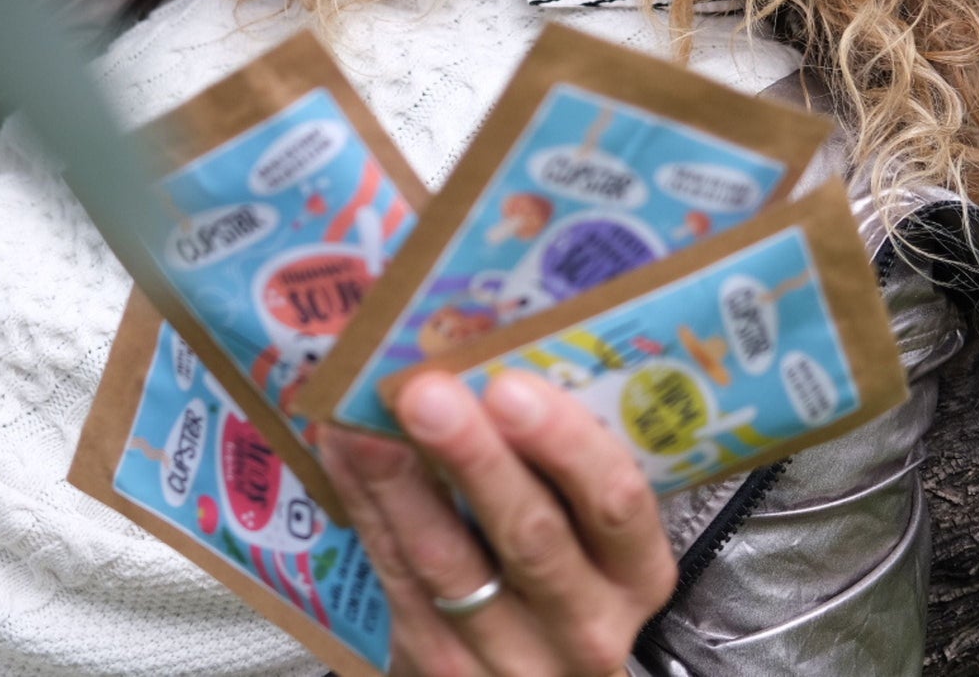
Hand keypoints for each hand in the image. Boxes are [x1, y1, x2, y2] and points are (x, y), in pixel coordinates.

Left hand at [318, 370, 676, 676]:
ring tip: (364, 419)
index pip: (617, 504)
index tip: (512, 386)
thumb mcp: (585, 521)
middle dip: (474, 457)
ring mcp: (513, 657)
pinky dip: (366, 507)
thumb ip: (555, 452)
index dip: (567, 444)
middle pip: (533, 536)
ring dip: (400, 481)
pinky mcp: (442, 670)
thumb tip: (485, 334)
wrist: (519, 667)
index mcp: (635, 567)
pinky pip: (397, 580)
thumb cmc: (560, 564)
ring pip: (450, 562)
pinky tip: (344, 453)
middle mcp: (588, 622)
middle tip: (428, 392)